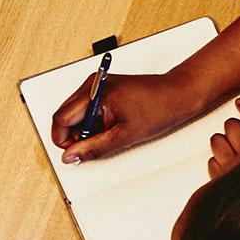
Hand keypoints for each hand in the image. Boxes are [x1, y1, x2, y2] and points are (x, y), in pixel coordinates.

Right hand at [46, 70, 225, 163]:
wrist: (178, 95)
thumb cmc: (158, 109)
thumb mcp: (124, 135)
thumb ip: (93, 147)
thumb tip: (70, 156)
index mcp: (94, 91)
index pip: (60, 118)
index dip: (64, 140)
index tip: (75, 153)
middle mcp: (91, 83)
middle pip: (65, 115)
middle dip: (75, 135)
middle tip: (96, 145)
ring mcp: (96, 85)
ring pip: (75, 114)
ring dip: (85, 129)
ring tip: (110, 133)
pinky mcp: (102, 88)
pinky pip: (87, 109)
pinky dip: (94, 122)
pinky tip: (112, 126)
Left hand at [205, 97, 239, 175]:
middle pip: (233, 127)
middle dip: (235, 127)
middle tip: (239, 132)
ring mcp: (234, 169)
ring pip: (217, 141)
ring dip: (222, 142)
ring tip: (230, 148)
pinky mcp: (223, 183)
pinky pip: (212, 163)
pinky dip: (217, 162)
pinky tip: (226, 166)